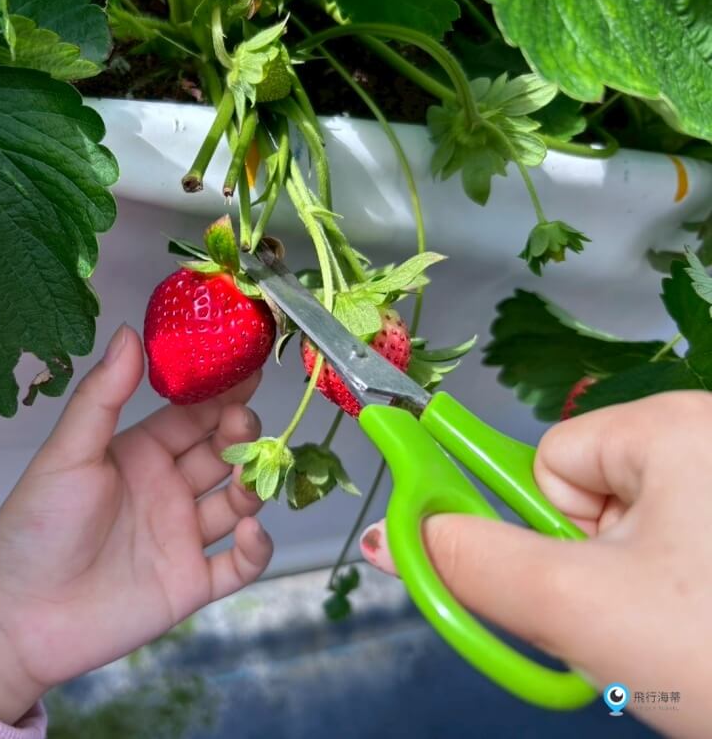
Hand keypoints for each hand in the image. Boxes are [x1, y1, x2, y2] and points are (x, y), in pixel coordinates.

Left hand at [0, 325, 272, 722]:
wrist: (18, 619)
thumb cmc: (35, 529)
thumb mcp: (68, 454)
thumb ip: (103, 396)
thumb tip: (129, 332)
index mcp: (139, 453)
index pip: (193, 415)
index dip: (221, 392)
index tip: (247, 366)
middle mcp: (166, 490)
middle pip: (222, 453)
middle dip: (242, 435)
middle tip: (245, 424)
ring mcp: (182, 537)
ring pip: (238, 502)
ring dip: (253, 485)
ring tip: (247, 478)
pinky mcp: (190, 584)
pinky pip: (240, 564)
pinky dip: (257, 548)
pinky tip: (250, 530)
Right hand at [359, 391, 711, 738]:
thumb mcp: (579, 609)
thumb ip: (469, 563)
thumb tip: (387, 536)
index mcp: (672, 425)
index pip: (550, 462)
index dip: (549, 536)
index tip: (580, 594)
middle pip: (594, 499)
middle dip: (597, 574)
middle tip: (639, 630)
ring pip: (641, 536)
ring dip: (638, 595)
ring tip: (686, 642)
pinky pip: (686, 551)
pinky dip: (683, 600)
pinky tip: (707, 636)